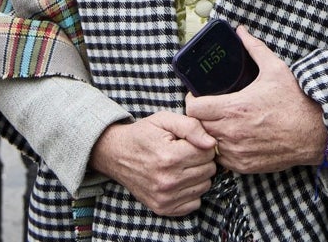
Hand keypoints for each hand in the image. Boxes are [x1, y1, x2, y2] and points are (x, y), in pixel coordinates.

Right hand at [89, 111, 216, 215]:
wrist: (116, 154)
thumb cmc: (143, 134)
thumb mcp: (164, 119)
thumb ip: (191, 127)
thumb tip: (212, 143)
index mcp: (169, 157)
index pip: (208, 153)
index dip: (202, 144)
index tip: (189, 142)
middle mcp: (168, 180)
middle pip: (208, 170)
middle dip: (201, 159)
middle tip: (186, 153)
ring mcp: (164, 197)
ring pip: (204, 187)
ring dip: (198, 175)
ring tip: (182, 165)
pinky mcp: (162, 208)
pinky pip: (194, 204)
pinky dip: (191, 192)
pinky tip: (179, 180)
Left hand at [186, 26, 327, 174]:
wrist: (316, 133)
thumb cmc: (296, 102)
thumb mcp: (275, 69)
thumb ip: (254, 48)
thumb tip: (241, 31)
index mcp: (235, 107)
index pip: (193, 109)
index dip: (192, 101)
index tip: (198, 96)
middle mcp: (232, 132)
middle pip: (197, 126)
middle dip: (200, 117)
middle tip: (208, 109)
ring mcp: (238, 151)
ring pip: (208, 144)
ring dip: (210, 134)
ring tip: (219, 123)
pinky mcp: (245, 166)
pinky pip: (222, 160)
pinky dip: (222, 150)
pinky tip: (232, 139)